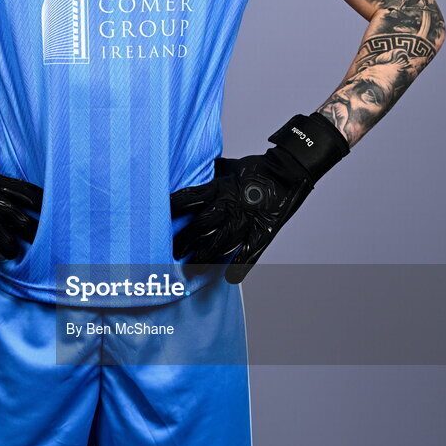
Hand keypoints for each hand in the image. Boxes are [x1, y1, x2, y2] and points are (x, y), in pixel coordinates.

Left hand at [171, 113, 348, 282]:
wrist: (287, 171)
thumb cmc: (254, 168)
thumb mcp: (227, 167)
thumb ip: (209, 174)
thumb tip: (187, 169)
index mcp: (219, 188)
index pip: (189, 198)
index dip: (173, 208)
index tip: (158, 217)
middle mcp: (230, 206)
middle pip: (200, 225)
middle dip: (184, 241)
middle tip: (172, 252)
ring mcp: (246, 220)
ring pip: (220, 243)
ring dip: (204, 258)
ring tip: (191, 270)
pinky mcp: (263, 232)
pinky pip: (249, 253)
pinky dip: (239, 266)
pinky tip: (228, 278)